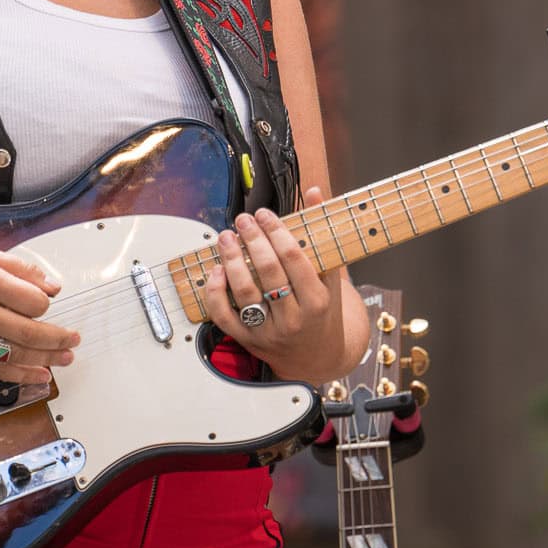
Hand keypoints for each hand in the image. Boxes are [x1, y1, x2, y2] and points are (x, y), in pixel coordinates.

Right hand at [0, 244, 77, 386]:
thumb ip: (21, 269)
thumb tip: (53, 287)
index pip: (33, 301)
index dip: (46, 304)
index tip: (47, 303)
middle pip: (29, 332)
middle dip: (58, 338)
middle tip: (74, 339)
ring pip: (15, 355)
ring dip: (46, 359)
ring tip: (65, 358)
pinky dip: (21, 376)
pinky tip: (40, 375)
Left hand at [201, 188, 343, 379]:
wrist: (318, 356)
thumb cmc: (324, 310)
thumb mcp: (331, 275)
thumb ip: (321, 234)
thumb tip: (315, 192)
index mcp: (318, 300)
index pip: (294, 258)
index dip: (276, 231)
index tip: (265, 214)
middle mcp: (294, 318)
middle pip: (268, 271)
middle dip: (252, 240)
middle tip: (243, 220)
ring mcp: (270, 332)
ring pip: (245, 292)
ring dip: (231, 260)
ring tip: (226, 237)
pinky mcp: (249, 341)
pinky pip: (225, 317)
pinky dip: (216, 294)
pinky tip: (217, 271)